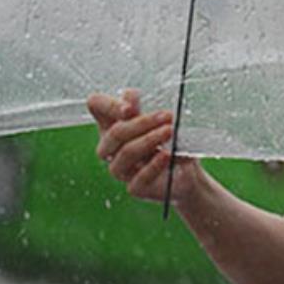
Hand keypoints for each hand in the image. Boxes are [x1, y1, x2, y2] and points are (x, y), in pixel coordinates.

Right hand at [86, 89, 203, 204]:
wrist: (187, 171)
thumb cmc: (171, 140)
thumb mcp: (163, 120)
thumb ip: (145, 107)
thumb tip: (129, 96)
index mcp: (112, 124)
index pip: (96, 106)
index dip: (109, 105)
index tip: (131, 107)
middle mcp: (111, 147)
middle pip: (114, 133)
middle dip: (142, 123)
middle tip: (167, 116)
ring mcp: (121, 170)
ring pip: (125, 153)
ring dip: (149, 139)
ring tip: (170, 131)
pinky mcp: (135, 187)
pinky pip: (138, 178)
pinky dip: (153, 164)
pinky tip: (166, 155)